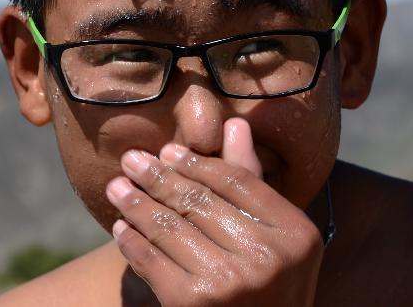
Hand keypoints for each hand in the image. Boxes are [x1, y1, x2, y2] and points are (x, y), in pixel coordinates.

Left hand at [107, 118, 323, 306]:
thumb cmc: (269, 285)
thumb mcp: (276, 239)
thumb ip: (252, 184)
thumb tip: (236, 123)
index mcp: (296, 232)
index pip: (237, 182)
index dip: (198, 163)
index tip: (168, 150)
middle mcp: (267, 256)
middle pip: (200, 201)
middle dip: (158, 177)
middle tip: (131, 160)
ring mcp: (230, 282)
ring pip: (170, 227)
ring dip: (136, 204)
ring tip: (116, 188)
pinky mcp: (193, 303)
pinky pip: (152, 260)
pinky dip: (132, 242)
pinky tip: (122, 228)